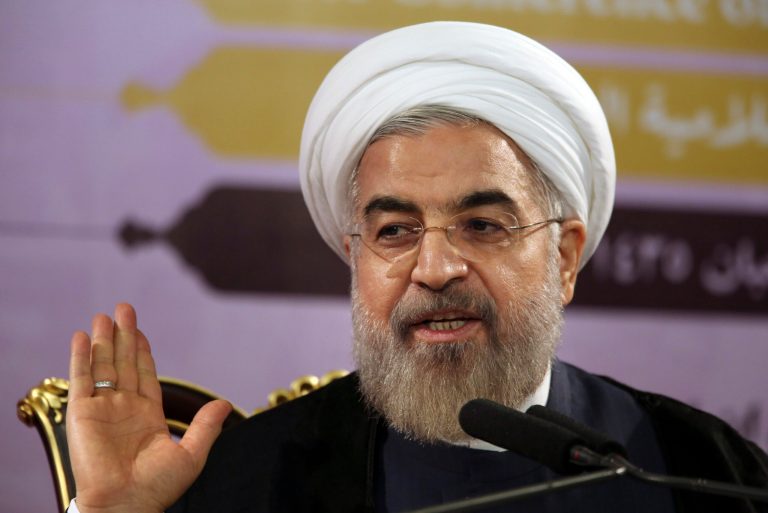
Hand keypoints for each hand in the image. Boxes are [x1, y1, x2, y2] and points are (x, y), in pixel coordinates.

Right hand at [66, 304, 231, 512]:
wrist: (126, 504)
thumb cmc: (157, 487)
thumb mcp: (191, 454)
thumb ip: (205, 426)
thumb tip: (223, 403)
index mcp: (148, 415)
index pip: (145, 374)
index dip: (142, 351)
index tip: (140, 330)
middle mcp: (123, 408)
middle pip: (123, 362)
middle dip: (124, 335)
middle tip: (124, 307)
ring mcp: (102, 409)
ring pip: (103, 365)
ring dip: (104, 340)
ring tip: (104, 314)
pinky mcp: (82, 414)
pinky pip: (81, 379)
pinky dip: (81, 357)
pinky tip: (83, 336)